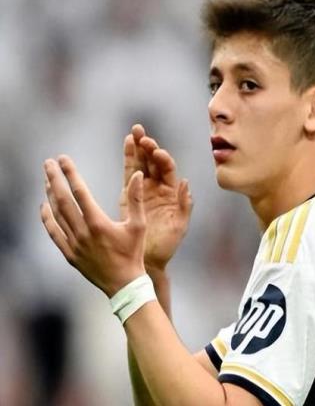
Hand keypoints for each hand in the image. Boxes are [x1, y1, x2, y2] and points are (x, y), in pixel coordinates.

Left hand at [41, 156, 145, 297]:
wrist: (124, 284)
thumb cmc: (134, 254)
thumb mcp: (139, 225)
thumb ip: (136, 199)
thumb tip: (136, 175)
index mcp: (98, 222)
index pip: (79, 192)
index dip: (71, 173)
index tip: (64, 159)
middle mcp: (82, 232)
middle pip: (62, 200)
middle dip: (54, 179)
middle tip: (48, 163)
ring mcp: (73, 244)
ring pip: (56, 215)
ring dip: (50, 195)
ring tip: (46, 179)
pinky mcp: (70, 254)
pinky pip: (53, 233)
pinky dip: (46, 218)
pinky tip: (44, 207)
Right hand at [119, 124, 192, 272]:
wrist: (148, 259)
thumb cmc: (166, 245)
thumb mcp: (180, 226)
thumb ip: (185, 205)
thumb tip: (186, 183)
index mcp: (171, 193)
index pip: (167, 170)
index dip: (162, 159)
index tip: (157, 153)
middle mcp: (158, 188)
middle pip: (153, 162)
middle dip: (148, 146)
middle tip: (141, 133)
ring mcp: (143, 190)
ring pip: (140, 164)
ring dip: (138, 147)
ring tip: (134, 132)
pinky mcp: (128, 194)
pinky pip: (129, 173)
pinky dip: (129, 158)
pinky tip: (127, 144)